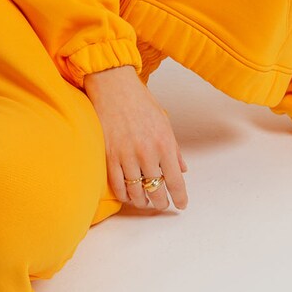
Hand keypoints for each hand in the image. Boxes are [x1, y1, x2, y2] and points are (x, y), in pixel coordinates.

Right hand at [84, 65, 186, 211]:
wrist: (113, 86)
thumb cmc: (140, 101)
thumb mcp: (164, 122)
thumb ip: (174, 149)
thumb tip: (182, 169)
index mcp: (164, 144)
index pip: (175, 181)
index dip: (180, 198)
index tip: (181, 205)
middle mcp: (146, 153)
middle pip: (156, 191)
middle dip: (161, 202)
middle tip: (161, 204)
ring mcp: (126, 155)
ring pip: (136, 192)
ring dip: (142, 201)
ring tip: (145, 201)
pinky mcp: (109, 155)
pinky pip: (117, 185)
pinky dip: (124, 195)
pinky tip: (128, 195)